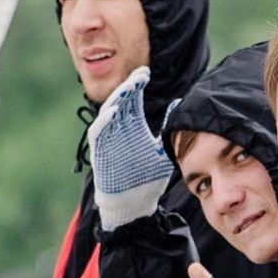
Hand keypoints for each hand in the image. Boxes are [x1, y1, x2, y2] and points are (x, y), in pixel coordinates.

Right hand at [85, 65, 169, 230]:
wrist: (134, 205)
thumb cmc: (147, 180)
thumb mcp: (162, 152)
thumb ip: (167, 130)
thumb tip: (178, 106)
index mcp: (132, 127)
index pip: (133, 99)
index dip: (137, 84)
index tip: (145, 72)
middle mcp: (118, 130)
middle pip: (121, 101)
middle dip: (129, 87)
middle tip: (140, 74)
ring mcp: (108, 140)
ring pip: (108, 113)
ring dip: (117, 99)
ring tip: (128, 88)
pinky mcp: (101, 152)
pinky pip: (98, 133)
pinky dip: (104, 121)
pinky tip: (113, 110)